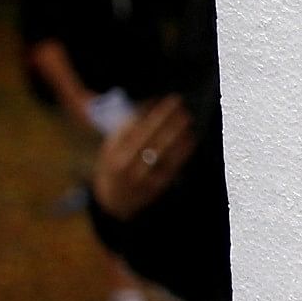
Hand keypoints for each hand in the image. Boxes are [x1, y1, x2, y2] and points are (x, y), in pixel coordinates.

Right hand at [92, 94, 196, 218]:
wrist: (115, 201)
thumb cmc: (115, 166)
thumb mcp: (111, 148)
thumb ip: (126, 130)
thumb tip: (147, 106)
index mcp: (112, 151)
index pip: (130, 127)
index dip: (146, 112)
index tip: (160, 99)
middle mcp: (125, 163)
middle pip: (147, 136)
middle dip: (164, 117)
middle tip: (178, 102)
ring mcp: (141, 175)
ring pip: (161, 150)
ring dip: (175, 131)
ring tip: (186, 117)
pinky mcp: (156, 185)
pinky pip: (171, 165)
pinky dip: (182, 151)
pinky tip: (190, 139)